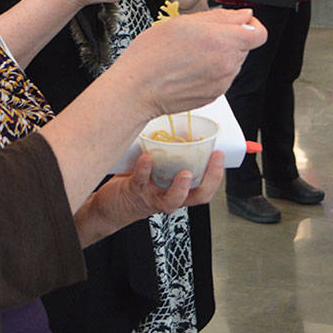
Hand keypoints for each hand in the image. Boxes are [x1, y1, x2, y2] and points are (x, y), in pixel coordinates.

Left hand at [74, 150, 225, 246]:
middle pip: (198, 196)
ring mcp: (153, 197)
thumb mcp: (158, 170)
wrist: (112, 204)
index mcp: (180, 191)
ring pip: (172, 200)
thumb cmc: (138, 184)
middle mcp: (170, 197)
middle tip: (214, 159)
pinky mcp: (134, 192)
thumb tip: (181, 128)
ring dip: (180, 187)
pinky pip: (141, 182)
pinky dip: (145, 170)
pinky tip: (146, 158)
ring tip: (185, 173)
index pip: (206, 188)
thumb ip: (169, 156)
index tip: (220, 154)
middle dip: (210, 179)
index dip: (217, 174)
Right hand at [119, 6, 265, 116]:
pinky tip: (190, 69)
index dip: (251, 25)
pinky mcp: (215, 95)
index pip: (259, 33)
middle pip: (244, 46)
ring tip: (191, 55)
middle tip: (200, 38)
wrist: (137, 88)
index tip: (238, 24)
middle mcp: (227, 64)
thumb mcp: (183, 22)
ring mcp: (222, 82)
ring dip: (220, 55)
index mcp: (222, 41)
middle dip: (229, 39)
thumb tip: (245, 15)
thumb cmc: (152, 54)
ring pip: (233, 62)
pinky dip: (212, 71)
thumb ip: (221, 17)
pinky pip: (222, 77)